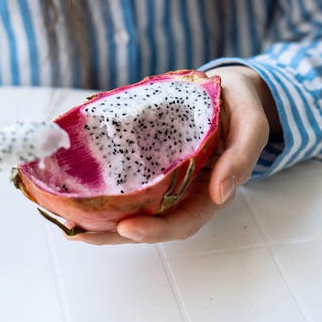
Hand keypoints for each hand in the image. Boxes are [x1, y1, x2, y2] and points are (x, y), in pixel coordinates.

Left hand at [72, 66, 278, 243]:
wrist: (228, 89)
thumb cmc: (241, 106)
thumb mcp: (252, 124)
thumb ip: (242, 156)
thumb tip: (220, 194)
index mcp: (210, 190)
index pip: (183, 221)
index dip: (156, 229)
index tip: (127, 227)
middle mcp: (184, 191)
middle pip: (150, 222)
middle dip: (115, 232)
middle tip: (80, 232)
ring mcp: (163, 178)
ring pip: (133, 208)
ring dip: (101, 219)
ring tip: (68, 221)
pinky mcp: (147, 163)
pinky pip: (124, 183)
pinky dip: (100, 190)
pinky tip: (74, 190)